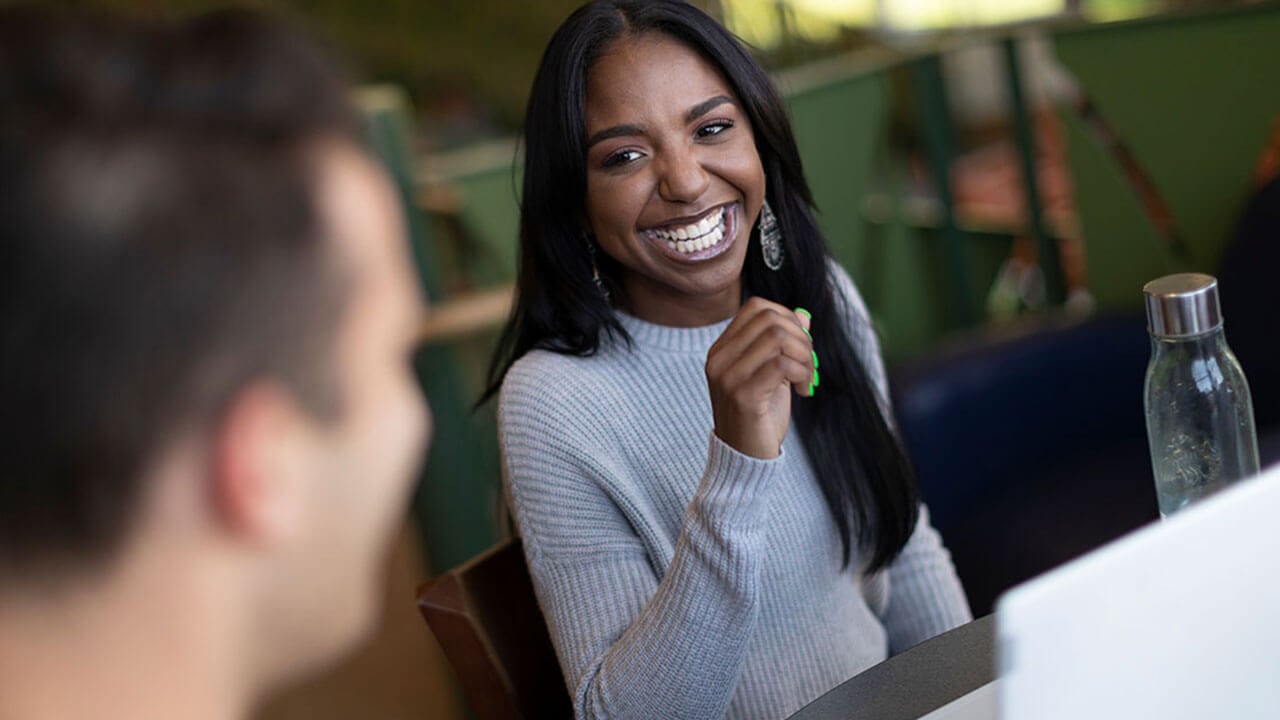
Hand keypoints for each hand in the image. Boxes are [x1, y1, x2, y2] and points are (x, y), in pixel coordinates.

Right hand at [705, 298, 814, 458]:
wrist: (745, 460)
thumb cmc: (760, 417)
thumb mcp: (773, 375)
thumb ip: (783, 346)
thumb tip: (804, 316)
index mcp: (721, 351)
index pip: (757, 308)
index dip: (788, 318)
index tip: (801, 345)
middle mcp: (719, 359)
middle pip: (770, 319)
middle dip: (801, 338)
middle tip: (808, 365)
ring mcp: (728, 377)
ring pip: (778, 338)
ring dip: (805, 357)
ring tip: (806, 379)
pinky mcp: (742, 396)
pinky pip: (782, 365)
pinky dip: (802, 374)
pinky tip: (803, 392)